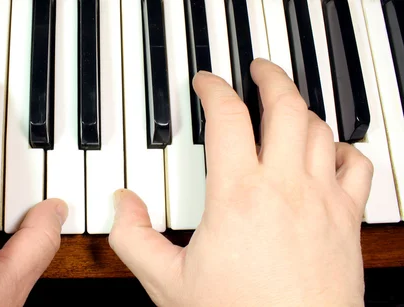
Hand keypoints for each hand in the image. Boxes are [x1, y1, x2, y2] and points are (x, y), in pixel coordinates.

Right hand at [109, 59, 369, 305]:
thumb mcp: (167, 282)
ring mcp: (322, 200)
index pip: (226, 116)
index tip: (206, 83)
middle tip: (256, 69)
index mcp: (237, 194)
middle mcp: (284, 187)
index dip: (213, 88)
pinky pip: (356, 165)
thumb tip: (123, 204)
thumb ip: (134, 238)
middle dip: (269, 77)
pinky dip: (341, 147)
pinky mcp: (347, 220)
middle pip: (285, 105)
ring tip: (284, 105)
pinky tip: (327, 151)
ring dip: (301, 108)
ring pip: (319, 129)